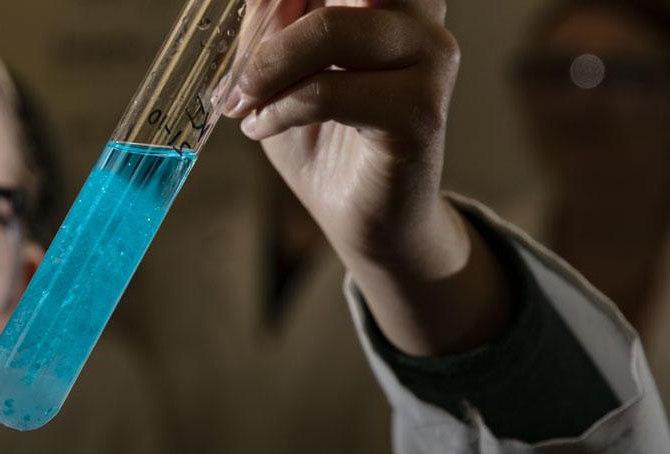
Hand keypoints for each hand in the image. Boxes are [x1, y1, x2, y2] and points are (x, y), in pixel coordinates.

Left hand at [225, 0, 509, 355]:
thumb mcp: (279, 74)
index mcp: (386, 3)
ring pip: (332, 30)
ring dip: (271, 65)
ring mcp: (428, 61)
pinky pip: (328, 92)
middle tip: (242, 64)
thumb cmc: (322, 140)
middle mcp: (418, 20)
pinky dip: (280, 109)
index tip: (251, 15)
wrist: (361, 216)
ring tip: (243, 102)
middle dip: (277, 16)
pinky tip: (261, 127)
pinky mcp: (418, 112)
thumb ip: (268, 28)